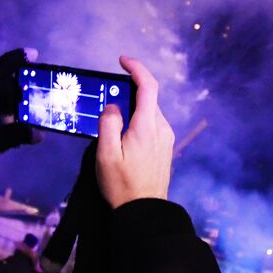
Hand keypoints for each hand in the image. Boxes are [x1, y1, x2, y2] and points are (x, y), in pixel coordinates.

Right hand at [95, 56, 174, 208]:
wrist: (144, 212)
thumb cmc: (122, 184)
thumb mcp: (106, 154)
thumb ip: (108, 124)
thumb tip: (114, 106)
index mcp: (147, 126)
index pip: (148, 86)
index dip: (136, 68)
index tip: (122, 60)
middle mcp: (162, 128)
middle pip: (148, 98)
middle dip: (129, 91)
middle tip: (107, 97)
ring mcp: (166, 138)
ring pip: (150, 112)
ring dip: (133, 107)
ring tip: (112, 121)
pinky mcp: (165, 148)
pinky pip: (152, 124)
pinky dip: (138, 120)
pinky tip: (124, 135)